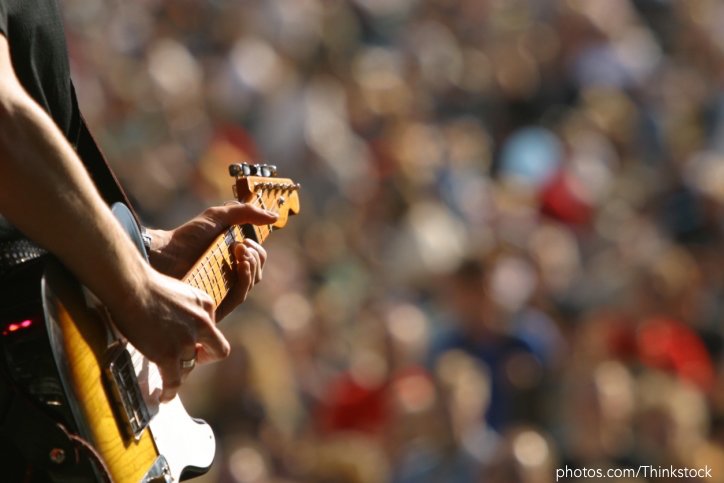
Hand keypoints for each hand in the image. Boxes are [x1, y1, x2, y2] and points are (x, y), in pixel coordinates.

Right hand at [109, 267, 230, 401]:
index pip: (212, 329)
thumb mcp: (182, 291)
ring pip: (189, 366)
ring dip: (178, 370)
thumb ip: (190, 309)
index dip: (203, 339)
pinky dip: (170, 392)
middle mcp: (202, 323)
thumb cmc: (148, 286)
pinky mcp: (169, 355)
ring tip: (166, 373)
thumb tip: (184, 326)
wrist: (131, 288)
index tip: (192, 343)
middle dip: (201, 357)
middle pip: (214, 351)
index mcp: (206, 305)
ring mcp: (187, 341)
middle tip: (183, 358)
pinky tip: (163, 397)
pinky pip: (174, 381)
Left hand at [146, 202, 276, 319]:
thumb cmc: (187, 236)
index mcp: (231, 259)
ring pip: (251, 283)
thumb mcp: (218, 216)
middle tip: (241, 245)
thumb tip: (275, 217)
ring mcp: (223, 291)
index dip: (258, 250)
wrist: (164, 254)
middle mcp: (229, 276)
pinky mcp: (217, 304)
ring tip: (239, 251)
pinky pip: (240, 295)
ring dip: (252, 265)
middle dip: (256, 256)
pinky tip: (240, 265)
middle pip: (257, 272)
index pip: (257, 259)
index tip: (247, 239)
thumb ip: (246, 212)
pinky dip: (245, 278)